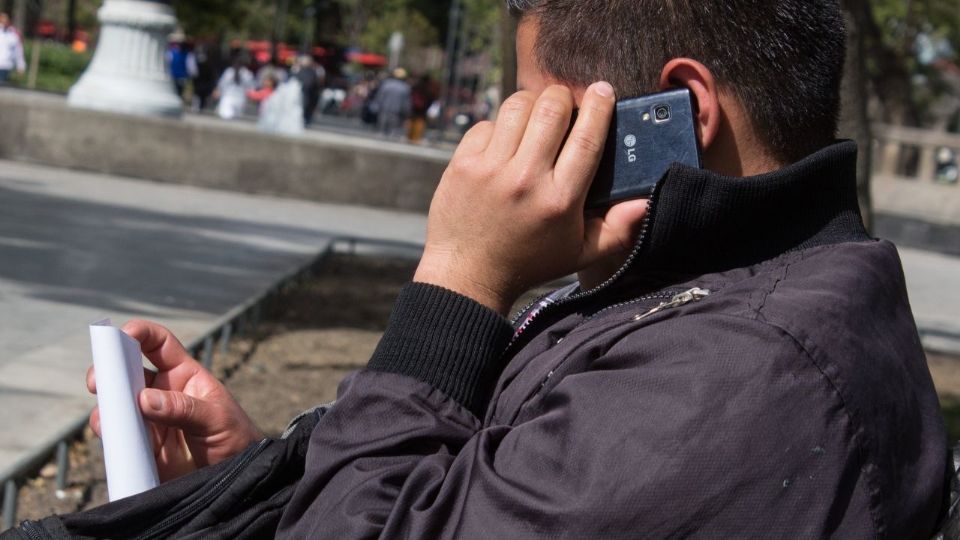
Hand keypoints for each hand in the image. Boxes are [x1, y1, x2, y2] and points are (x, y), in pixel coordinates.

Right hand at [87, 320, 262, 481]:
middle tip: (98, 381)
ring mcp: (148, 418)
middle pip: (126, 372)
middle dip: (108, 370)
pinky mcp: (141, 445)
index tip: (123, 333)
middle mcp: (161, 392)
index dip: (140, 333)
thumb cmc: (236, 438)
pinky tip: (111, 435)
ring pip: (116, 404)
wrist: (235, 479)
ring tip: (107, 416)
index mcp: (184, 375)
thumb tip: (144, 399)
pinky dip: (108, 433)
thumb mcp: (218, 418)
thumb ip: (184, 408)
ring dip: (106, 406)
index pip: (158, 344)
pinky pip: (116, 435)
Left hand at [414, 82, 648, 314]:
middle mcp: (526, 180)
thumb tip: (645, 201)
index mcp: (560, 199)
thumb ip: (618, 229)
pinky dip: (499, 126)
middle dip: (563, 98)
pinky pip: (487, 123)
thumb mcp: (580, 254)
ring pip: (518, 106)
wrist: (468, 274)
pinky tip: (505, 142)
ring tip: (535, 117)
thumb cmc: (529, 262)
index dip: (598, 106)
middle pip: (552, 108)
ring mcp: (491, 169)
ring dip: (532, 104)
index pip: (586, 137)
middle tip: (565, 107)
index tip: (603, 90)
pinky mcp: (463, 164)